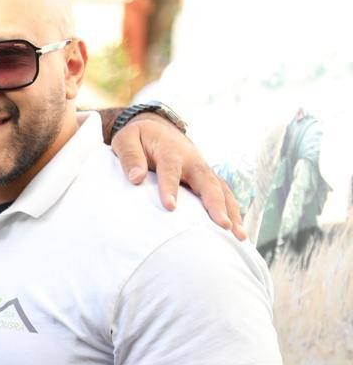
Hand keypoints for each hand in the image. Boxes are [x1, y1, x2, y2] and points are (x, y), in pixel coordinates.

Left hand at [110, 118, 244, 239]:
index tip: (170, 207)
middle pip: (208, 183)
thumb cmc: (138, 138)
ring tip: (239, 236)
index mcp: (171, 151)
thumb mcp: (126, 140)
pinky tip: (237, 232)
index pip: (171, 169)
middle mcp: (193, 161)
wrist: (156, 128)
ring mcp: (203, 171)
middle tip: (223, 226)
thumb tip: (136, 178)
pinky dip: (232, 212)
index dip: (171, 187)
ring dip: (232, 212)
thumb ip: (130, 158)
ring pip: (221, 191)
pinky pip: (223, 195)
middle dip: (216, 205)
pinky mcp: (206, 179)